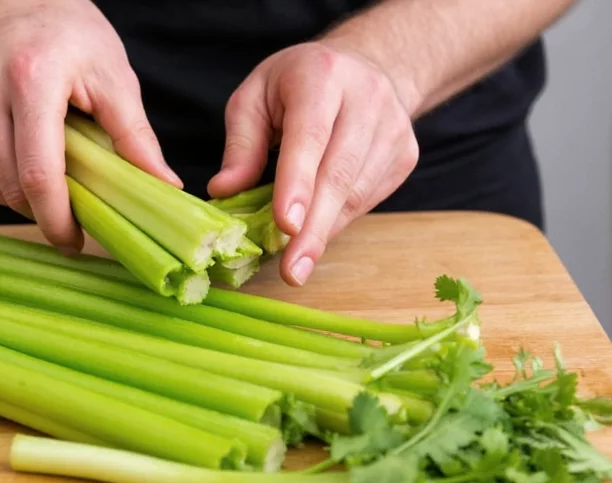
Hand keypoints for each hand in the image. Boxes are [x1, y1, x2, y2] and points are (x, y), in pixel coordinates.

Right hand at [0, 0, 180, 249]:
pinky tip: (18, 151)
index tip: (74, 241)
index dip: (57, 219)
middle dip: (43, 210)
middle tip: (71, 211)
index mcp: (31, 78)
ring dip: (19, 194)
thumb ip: (135, 134)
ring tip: (48, 174)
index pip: (38, 174)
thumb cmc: (65, 30)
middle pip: (10, 186)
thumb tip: (163, 186)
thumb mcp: (112, 73)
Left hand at [208, 40, 419, 285]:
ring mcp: (393, 127)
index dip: (298, 183)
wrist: (366, 66)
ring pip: (356, 193)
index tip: (286, 225)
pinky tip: (316, 232)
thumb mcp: (254, 98)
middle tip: (292, 271)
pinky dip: (338, 222)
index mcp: (322, 76)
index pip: (310, 136)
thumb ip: (241, 145)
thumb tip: (223, 191)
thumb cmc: (296, 85)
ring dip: (323, 232)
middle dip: (313, 228)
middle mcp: (366, 97)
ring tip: (296, 261)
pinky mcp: (405, 154)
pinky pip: (368, 199)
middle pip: (339, 173)